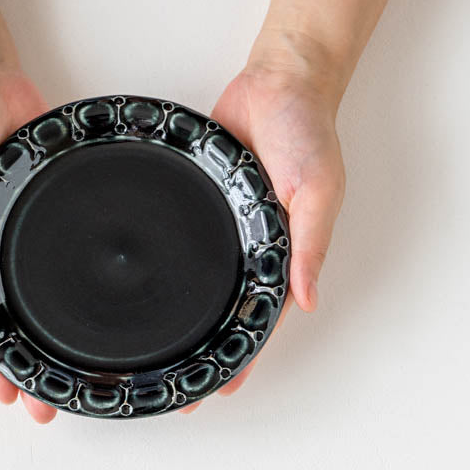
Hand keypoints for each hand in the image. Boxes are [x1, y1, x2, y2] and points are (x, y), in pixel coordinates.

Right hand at [0, 68, 58, 422]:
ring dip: (59, 335)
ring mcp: (30, 234)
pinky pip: (70, 254)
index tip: (11, 395)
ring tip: (84, 371)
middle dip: (31, 364)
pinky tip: (102, 305)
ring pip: (46, 296)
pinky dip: (80, 284)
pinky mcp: (59, 210)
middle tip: (54, 402)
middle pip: (16, 320)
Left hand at [184, 32, 346, 409]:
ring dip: (186, 312)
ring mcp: (228, 223)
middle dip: (205, 345)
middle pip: (228, 307)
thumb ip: (311, 243)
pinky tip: (150, 283)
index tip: (218, 388)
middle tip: (173, 382)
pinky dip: (174, 264)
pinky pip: (188, 239)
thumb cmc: (307, 131)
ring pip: (204, 280)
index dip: (243, 353)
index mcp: (286, 250)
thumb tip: (308, 298)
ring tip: (154, 346)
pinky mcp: (204, 198)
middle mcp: (256, 243)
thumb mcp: (318, 189)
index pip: (263, 316)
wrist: (279, 80)